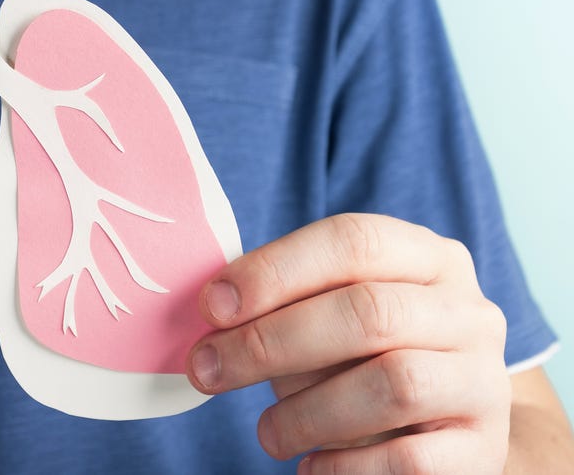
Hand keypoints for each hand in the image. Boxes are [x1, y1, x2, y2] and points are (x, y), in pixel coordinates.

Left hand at [186, 214, 510, 473]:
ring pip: (393, 384)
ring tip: (267, 432)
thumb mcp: (332, 311)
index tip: (212, 307)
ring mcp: (484, 380)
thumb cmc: (366, 356)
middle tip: (209, 370)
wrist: (451, 427)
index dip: (275, 270)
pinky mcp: (484, 446)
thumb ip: (284, 302)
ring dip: (307, 411)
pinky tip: (310, 465)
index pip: (353, 241)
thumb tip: (212, 313)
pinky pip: (409, 459)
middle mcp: (467, 311)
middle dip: (270, 342)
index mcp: (426, 257)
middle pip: (368, 312)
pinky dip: (346, 466)